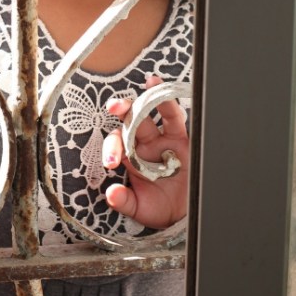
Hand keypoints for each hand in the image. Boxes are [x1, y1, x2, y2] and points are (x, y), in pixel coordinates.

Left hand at [102, 76, 188, 228]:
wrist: (185, 213)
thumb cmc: (159, 207)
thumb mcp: (138, 208)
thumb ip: (124, 201)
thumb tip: (111, 194)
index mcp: (130, 156)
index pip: (117, 143)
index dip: (112, 148)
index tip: (110, 162)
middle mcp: (144, 142)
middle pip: (131, 119)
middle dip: (123, 109)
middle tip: (115, 106)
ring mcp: (163, 137)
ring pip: (154, 111)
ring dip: (150, 96)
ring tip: (150, 82)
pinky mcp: (181, 137)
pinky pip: (176, 116)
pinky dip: (171, 101)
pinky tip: (166, 88)